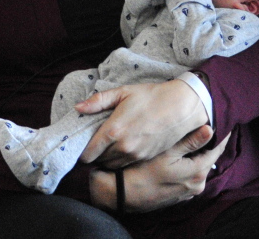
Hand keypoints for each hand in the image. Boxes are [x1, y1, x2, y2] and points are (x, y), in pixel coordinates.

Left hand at [77, 79, 208, 168]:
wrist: (181, 107)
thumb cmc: (151, 96)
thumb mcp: (123, 92)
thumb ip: (98, 101)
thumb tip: (77, 108)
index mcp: (113, 130)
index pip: (87, 154)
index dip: (83, 150)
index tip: (86, 142)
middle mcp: (122, 147)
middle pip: (98, 161)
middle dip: (95, 153)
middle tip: (98, 141)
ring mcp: (135, 155)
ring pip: (111, 166)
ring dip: (108, 158)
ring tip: (111, 144)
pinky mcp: (145, 158)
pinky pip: (125, 165)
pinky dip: (121, 159)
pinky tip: (126, 146)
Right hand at [90, 128, 228, 212]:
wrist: (122, 194)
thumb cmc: (143, 170)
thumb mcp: (167, 152)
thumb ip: (190, 141)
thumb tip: (210, 129)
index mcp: (197, 172)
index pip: (216, 150)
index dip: (221, 135)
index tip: (224, 122)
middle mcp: (197, 185)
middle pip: (208, 159)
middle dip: (208, 144)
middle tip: (208, 124)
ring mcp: (188, 192)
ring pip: (198, 167)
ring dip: (197, 154)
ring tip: (194, 138)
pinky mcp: (179, 195)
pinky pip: (189, 176)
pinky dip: (188, 165)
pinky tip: (181, 156)